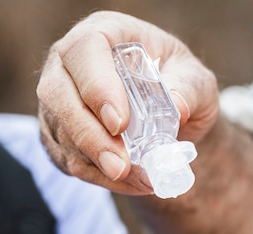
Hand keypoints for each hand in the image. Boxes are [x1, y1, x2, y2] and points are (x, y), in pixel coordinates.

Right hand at [36, 10, 218, 194]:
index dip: (97, 87)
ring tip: (141, 180)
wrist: (168, 111)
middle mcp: (68, 63)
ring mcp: (57, 101)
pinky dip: (99, 178)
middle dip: (90, 137)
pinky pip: (68, 160)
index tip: (120, 123)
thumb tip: (178, 108)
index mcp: (102, 33)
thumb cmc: (178, 82)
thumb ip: (189, 89)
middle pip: (58, 96)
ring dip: (98, 164)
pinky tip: (131, 182)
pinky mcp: (57, 135)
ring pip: (60, 134)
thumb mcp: (195, 80)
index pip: (85, 51)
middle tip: (122, 166)